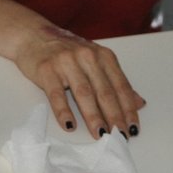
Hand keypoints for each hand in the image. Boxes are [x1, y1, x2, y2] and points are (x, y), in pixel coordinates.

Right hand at [12, 24, 145, 139]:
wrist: (33, 35)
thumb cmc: (67, 52)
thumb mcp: (95, 61)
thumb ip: (116, 82)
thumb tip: (139, 103)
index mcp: (103, 56)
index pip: (120, 86)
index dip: (128, 108)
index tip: (133, 128)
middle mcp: (87, 57)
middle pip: (104, 91)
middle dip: (114, 116)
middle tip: (120, 136)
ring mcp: (66, 62)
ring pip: (84, 93)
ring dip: (93, 116)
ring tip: (100, 134)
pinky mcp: (47, 69)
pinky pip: (56, 94)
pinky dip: (63, 111)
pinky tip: (69, 125)